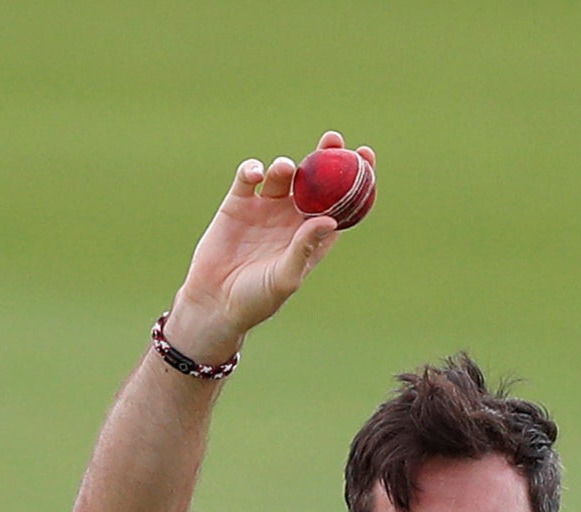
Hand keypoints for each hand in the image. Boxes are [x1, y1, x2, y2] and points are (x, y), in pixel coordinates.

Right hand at [166, 131, 373, 358]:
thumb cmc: (257, 299)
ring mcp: (265, 209)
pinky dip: (252, 170)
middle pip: (315, 181)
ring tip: (285, 169)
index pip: (340, 202)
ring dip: (287, 167)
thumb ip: (305, 248)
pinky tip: (255, 174)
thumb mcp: (286, 277)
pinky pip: (248, 177)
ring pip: (283, 175)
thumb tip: (331, 220)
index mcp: (312, 236)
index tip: (365, 156)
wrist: (215, 302)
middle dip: (325, 157)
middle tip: (333, 140)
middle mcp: (291, 219)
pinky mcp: (238, 205)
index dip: (355, 179)